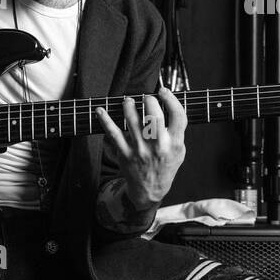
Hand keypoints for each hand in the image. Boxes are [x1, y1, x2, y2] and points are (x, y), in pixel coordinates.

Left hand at [96, 86, 187, 208]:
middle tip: (146, 98)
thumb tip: (167, 103)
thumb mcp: (179, 150)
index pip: (178, 115)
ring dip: (128, 106)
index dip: (170, 99)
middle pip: (154, 115)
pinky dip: (105, 120)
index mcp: (174, 143)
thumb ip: (176, 130)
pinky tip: (100, 111)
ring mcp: (140, 149)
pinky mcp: (124, 153)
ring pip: (132, 120)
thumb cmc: (165, 165)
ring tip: (128, 101)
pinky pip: (113, 133)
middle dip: (148, 100)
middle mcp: (158, 145)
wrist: (150, 189)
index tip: (163, 90)